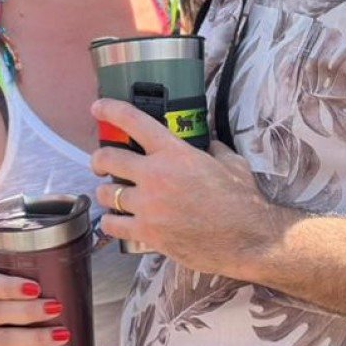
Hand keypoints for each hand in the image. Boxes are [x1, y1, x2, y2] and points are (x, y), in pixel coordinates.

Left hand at [89, 99, 289, 281]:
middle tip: (100, 163)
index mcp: (174, 152)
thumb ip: (212, 149)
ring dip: (107, 193)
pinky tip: (115, 221)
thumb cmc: (241, 199)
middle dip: (98, 159)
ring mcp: (149, 206)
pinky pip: (113, 225)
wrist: (247, 238)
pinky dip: (111, 222)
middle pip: (108, 158)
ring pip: (107, 194)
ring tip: (113, 195)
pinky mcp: (148, 233)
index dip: (110, 109)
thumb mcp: (230, 162)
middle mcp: (156, 175)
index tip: (98, 107)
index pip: (134, 121)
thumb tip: (207, 143)